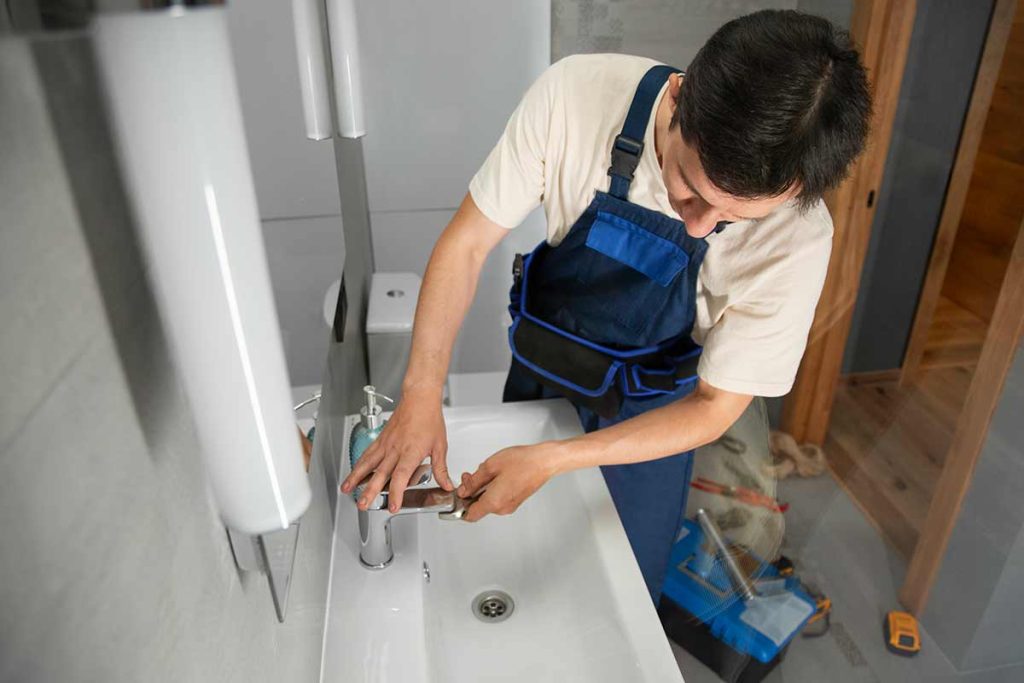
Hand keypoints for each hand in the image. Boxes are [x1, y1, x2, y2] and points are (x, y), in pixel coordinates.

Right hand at [341, 387, 452, 511]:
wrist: (419, 398)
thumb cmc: (429, 419)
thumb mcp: (440, 446)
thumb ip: (441, 468)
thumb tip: (447, 485)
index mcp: (411, 452)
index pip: (401, 477)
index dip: (396, 493)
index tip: (394, 506)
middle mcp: (395, 449)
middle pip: (380, 474)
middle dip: (369, 491)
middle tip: (363, 505)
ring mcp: (386, 444)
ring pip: (368, 463)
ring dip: (356, 478)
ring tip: (347, 490)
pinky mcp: (381, 439)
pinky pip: (367, 454)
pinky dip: (358, 464)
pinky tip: (353, 473)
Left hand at [456, 444, 559, 521]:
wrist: (544, 461)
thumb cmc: (522, 462)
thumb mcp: (490, 466)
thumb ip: (474, 481)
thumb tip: (463, 490)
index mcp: (494, 502)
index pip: (470, 515)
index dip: (459, 507)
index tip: (456, 497)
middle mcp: (502, 508)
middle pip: (478, 507)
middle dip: (471, 492)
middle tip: (470, 476)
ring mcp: (510, 506)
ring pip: (488, 502)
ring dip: (482, 489)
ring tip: (486, 471)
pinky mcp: (515, 501)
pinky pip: (497, 499)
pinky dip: (492, 489)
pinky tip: (496, 475)